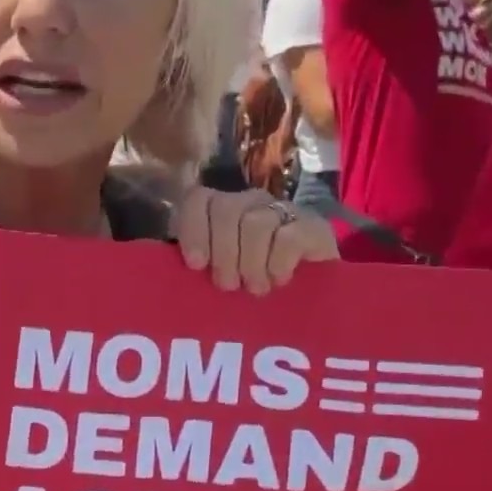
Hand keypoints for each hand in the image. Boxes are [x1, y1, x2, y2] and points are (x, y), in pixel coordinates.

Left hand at [172, 188, 338, 295]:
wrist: (316, 291)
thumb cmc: (256, 282)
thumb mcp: (224, 274)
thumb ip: (202, 266)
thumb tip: (175, 274)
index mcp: (222, 210)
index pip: (199, 199)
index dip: (193, 228)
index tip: (196, 264)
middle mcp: (250, 203)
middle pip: (225, 210)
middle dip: (223, 252)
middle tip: (228, 285)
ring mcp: (282, 211)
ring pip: (255, 223)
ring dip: (251, 262)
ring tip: (256, 287)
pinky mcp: (313, 226)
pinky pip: (287, 237)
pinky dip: (278, 263)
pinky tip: (279, 279)